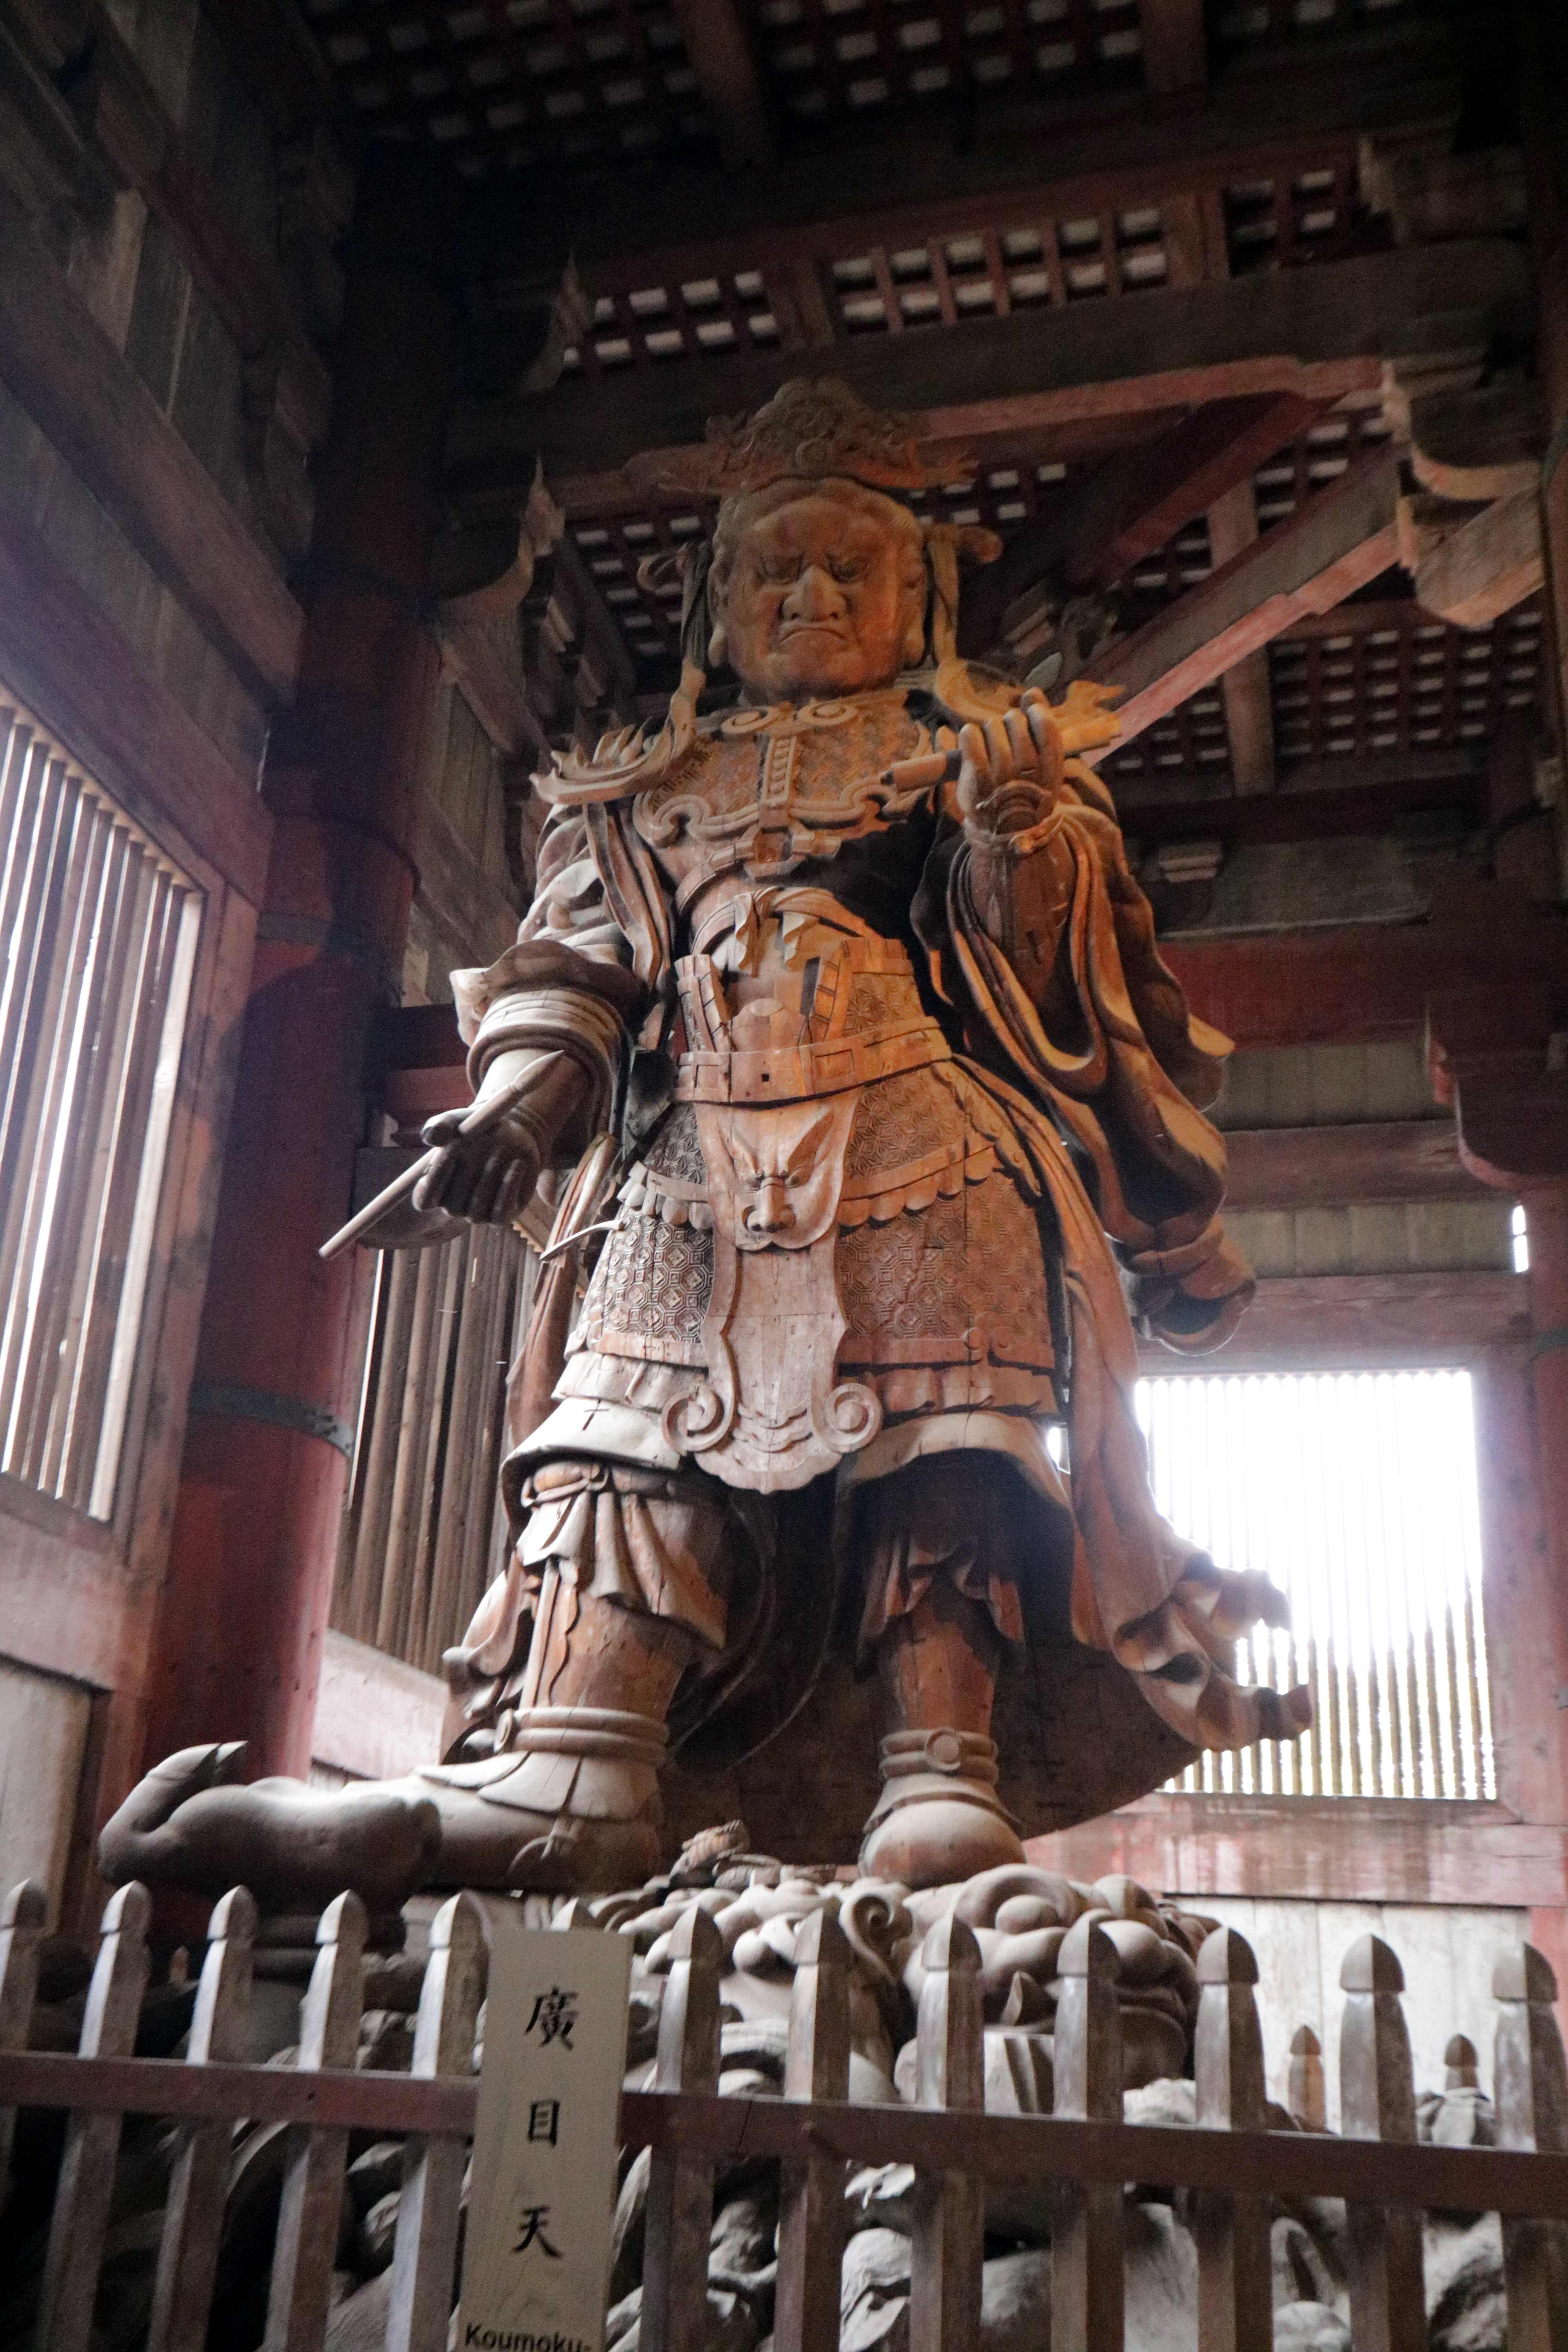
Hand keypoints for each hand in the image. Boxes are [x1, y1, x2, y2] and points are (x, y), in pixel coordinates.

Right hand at [411, 1054, 546, 1225]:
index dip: (430, 1184)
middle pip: (451, 1206)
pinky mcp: (502, 1215)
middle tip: (476, 1144)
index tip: (442, 1157)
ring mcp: (478, 1213)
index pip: (424, 1200)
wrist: (511, 1133)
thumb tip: (430, 1137)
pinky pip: (501, 1214)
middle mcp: (455, 1205)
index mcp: (436, 1188)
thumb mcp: (457, 1121)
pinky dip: (508, 1188)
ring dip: (487, 1180)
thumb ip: (441, 1126)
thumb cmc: (475, 1129)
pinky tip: (517, 1164)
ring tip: (499, 1150)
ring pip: (476, 1211)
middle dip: (463, 1176)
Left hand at [952, 690, 1059, 834]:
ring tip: (989, 749)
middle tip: (1004, 742)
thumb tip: (1032, 692)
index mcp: (1051, 766)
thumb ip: (1041, 727)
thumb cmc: (1026, 794)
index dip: (1034, 712)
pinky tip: (972, 745)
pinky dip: (969, 735)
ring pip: (992, 726)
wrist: (1006, 833)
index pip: (1045, 723)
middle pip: (1014, 720)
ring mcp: (1002, 773)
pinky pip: (971, 734)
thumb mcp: (1045, 766)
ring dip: (988, 732)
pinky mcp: (977, 775)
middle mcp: (1028, 768)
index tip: (1027, 718)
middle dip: (1007, 724)